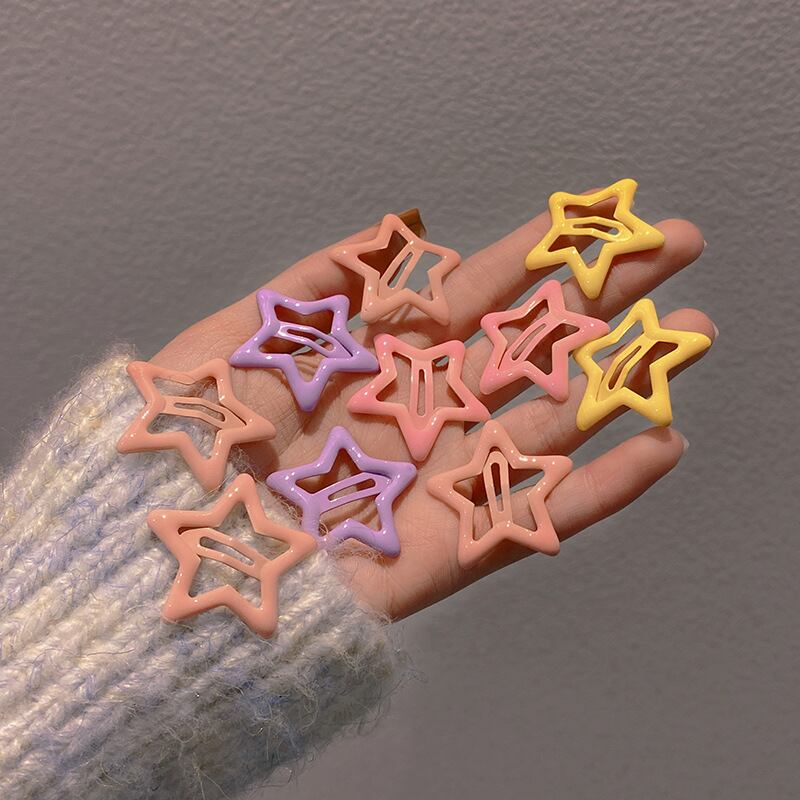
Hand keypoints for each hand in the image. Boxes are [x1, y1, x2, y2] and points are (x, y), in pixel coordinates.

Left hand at [152, 200, 714, 620]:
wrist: (159, 561)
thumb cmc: (184, 448)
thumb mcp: (236, 341)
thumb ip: (316, 283)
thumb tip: (396, 226)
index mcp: (373, 364)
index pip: (472, 296)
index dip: (536, 256)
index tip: (598, 218)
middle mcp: (418, 415)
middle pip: (524, 350)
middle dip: (600, 301)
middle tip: (677, 252)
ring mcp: (438, 481)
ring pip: (547, 426)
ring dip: (620, 383)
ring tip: (689, 340)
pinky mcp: (446, 552)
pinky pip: (536, 518)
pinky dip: (600, 490)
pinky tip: (658, 448)